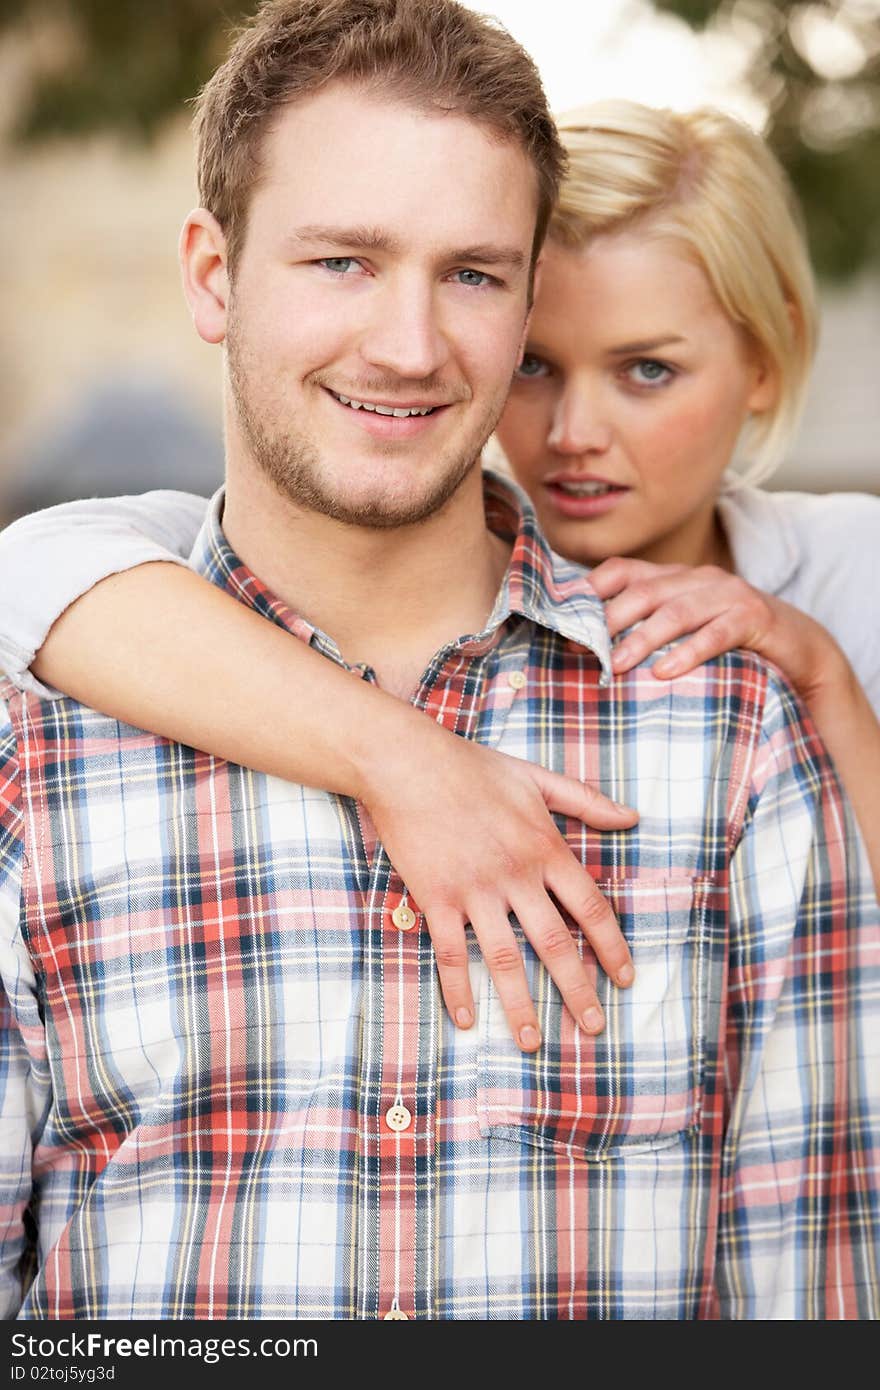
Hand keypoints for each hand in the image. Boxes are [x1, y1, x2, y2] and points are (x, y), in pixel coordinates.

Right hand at [360, 720, 637, 1053]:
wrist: (406, 763)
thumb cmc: (471, 766)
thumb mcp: (535, 778)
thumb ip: (586, 801)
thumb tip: (633, 816)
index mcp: (545, 848)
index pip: (591, 908)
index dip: (611, 947)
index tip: (625, 978)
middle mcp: (516, 875)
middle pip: (554, 944)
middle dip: (577, 990)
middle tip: (592, 1028)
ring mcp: (475, 890)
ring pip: (505, 958)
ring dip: (520, 1004)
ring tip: (531, 1041)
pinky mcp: (436, 898)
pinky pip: (451, 953)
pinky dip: (459, 989)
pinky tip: (467, 1020)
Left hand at [589, 556, 837, 699]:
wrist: (799, 647)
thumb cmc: (731, 643)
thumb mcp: (684, 630)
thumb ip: (645, 631)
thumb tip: (589, 652)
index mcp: (675, 577)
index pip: (622, 571)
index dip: (590, 594)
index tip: (564, 624)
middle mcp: (698, 578)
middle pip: (643, 592)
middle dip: (608, 622)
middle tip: (581, 650)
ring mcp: (728, 595)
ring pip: (675, 612)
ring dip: (641, 640)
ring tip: (615, 666)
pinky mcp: (755, 618)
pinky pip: (717, 634)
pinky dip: (689, 652)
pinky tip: (666, 673)